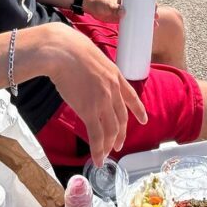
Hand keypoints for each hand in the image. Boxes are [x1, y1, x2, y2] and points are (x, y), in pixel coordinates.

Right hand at [44, 22, 147, 166]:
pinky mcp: (88, 111)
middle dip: (121, 134)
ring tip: (106, 155)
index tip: (144, 120)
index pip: (131, 97)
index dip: (138, 110)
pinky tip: (97, 159)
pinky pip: (96, 135)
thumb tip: (87, 77)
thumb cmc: (70, 47)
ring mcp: (102, 101)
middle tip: (118, 145)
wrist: (62, 51)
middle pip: (121, 118)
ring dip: (109, 145)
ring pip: (111, 130)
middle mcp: (113, 90)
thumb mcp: (92, 56)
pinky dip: (98, 150)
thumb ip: (95, 71)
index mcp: (115, 75)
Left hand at [83, 0, 159, 27]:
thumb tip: (124, 12)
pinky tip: (142, 31)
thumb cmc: (98, 2)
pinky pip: (131, 22)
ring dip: (145, 21)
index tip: (155, 8)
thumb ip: (114, 8)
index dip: (149, 3)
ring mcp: (124, 12)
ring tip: (153, 27)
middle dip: (150, 13)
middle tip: (156, 19)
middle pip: (142, 8)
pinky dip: (137, 26)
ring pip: (138, 16)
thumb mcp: (107, 4)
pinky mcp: (120, 19)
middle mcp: (128, 4)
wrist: (89, 7)